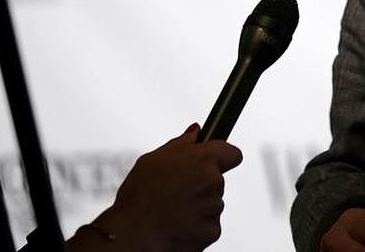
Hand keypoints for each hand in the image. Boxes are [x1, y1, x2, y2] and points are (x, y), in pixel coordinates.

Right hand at [84, 124, 242, 251]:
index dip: (222, 158)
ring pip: (211, 204)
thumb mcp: (153, 160)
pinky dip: (196, 228)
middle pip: (216, 181)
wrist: (133, 233)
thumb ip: (181, 144)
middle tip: (176, 193)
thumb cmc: (138, 197)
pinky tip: (177, 226)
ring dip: (198, 208)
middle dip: (201, 186)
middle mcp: (213, 181)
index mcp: (203, 159)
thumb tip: (196, 132)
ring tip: (171, 211)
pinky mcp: (212, 231)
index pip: (231, 153)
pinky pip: (209, 226)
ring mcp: (214, 207)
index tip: (215, 162)